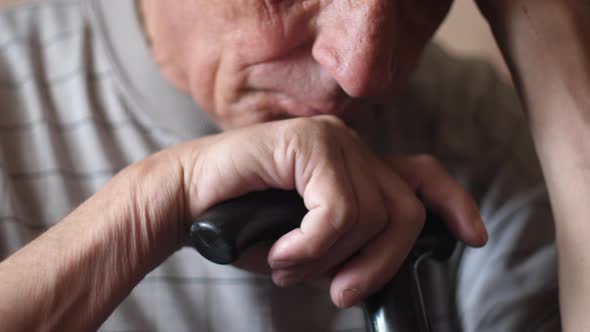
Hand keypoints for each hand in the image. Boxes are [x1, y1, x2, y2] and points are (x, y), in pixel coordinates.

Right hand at [178, 115, 486, 307]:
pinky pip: (336, 212)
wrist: (189, 202)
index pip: (421, 175)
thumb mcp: (312, 245)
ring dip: (328, 259)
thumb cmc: (247, 224)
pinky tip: (280, 252)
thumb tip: (379, 270)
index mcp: (354, 165)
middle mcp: (349, 145)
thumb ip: (349, 247)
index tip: (473, 237)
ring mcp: (331, 139)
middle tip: (339, 293)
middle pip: (403, 210)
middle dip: (379, 264)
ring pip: (370, 216)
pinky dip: (311, 247)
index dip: (453, 203)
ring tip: (288, 265)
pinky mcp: (308, 142)